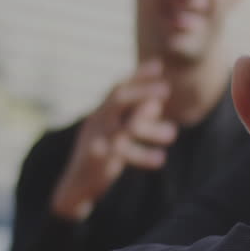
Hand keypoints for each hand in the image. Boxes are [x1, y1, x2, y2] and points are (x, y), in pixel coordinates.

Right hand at [50, 60, 177, 219]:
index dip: (137, 76)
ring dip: (150, 129)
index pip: (118, 87)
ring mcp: (95, 139)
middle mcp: (96, 121)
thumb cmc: (101, 156)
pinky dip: (141, 155)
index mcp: (102, 113)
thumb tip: (156, 103)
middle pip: (117, 99)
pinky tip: (160, 160)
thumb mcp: (117, 133)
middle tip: (167, 90)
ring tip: (173, 134)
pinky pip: (121, 153)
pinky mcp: (96, 160)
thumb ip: (135, 118)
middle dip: (142, 91)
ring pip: (124, 127)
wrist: (75, 185)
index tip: (158, 65)